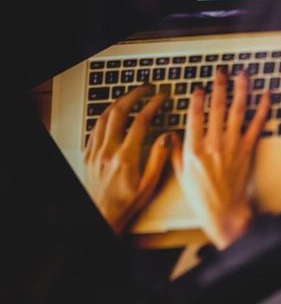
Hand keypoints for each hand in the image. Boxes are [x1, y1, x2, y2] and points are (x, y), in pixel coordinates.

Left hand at [83, 86, 172, 233]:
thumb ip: (159, 159)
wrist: (104, 214)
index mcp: (126, 158)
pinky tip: (111, 115)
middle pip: (119, 113)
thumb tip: (168, 138)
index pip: (141, 122)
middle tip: (144, 89)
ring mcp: (96, 151)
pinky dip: (104, 117)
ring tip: (128, 97)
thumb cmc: (128, 204)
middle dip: (133, 96)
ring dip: (117, 103)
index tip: (160, 98)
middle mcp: (108, 151)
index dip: (152, 106)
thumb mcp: (150, 185)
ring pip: (104, 117)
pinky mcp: (89, 154)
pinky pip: (94, 128)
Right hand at [171, 69, 269, 248]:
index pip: (195, 116)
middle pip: (216, 108)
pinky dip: (263, 110)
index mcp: (193, 148)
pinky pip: (257, 126)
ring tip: (243, 75)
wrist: (225, 212)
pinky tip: (267, 97)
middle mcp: (213, 144)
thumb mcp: (180, 174)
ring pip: (237, 111)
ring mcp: (232, 147)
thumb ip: (174, 152)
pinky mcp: (247, 151)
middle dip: (219, 86)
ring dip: (241, 90)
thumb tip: (171, 135)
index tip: (199, 88)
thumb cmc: (202, 196)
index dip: (197, 98)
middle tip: (221, 71)